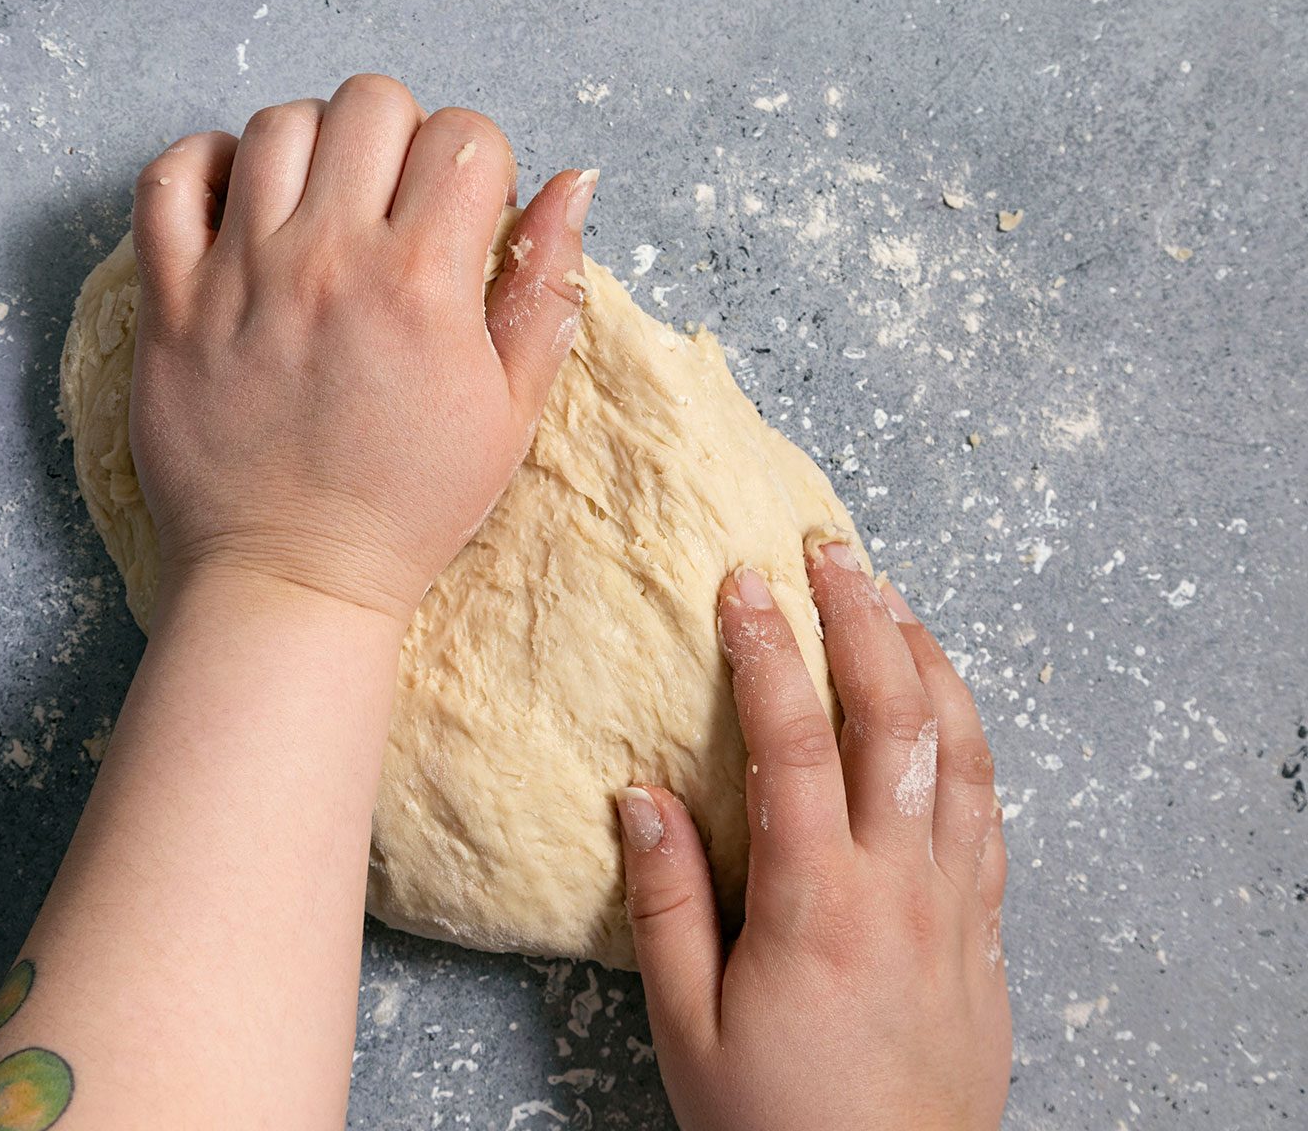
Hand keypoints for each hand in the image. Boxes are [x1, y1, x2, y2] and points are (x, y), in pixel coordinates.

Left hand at [128, 73, 596, 622]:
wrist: (294, 579)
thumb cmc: (408, 506)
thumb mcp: (511, 412)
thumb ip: (545, 289)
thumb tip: (575, 182)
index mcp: (420, 285)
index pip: (464, 135)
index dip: (481, 165)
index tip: (467, 215)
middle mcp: (327, 261)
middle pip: (372, 103)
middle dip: (403, 137)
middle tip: (397, 204)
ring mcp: (238, 276)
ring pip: (277, 124)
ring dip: (314, 147)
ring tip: (321, 206)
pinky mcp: (170, 302)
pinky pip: (169, 178)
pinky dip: (203, 164)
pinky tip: (238, 200)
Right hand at [615, 538, 1010, 1129]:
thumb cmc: (775, 1124)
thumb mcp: (689, 1025)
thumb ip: (666, 902)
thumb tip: (640, 795)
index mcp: (817, 903)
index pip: (792, 740)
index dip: (767, 648)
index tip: (742, 581)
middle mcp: (901, 887)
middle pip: (894, 719)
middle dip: (864, 620)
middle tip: (831, 553)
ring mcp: (956, 907)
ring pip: (960, 753)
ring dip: (928, 661)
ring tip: (895, 601)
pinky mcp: (984, 935)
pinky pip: (987, 812)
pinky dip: (966, 740)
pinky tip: (944, 711)